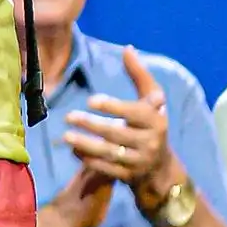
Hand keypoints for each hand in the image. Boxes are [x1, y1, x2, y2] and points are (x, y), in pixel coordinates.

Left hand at [62, 52, 177, 192]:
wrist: (161, 167)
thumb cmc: (152, 124)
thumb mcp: (152, 100)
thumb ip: (139, 75)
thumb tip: (127, 49)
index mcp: (156, 120)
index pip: (134, 113)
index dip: (113, 107)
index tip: (90, 100)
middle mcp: (150, 142)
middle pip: (117, 134)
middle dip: (91, 125)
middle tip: (69, 116)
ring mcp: (138, 162)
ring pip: (109, 153)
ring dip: (85, 144)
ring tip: (65, 136)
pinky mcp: (128, 177)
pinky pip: (105, 169)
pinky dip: (88, 160)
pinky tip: (73, 150)